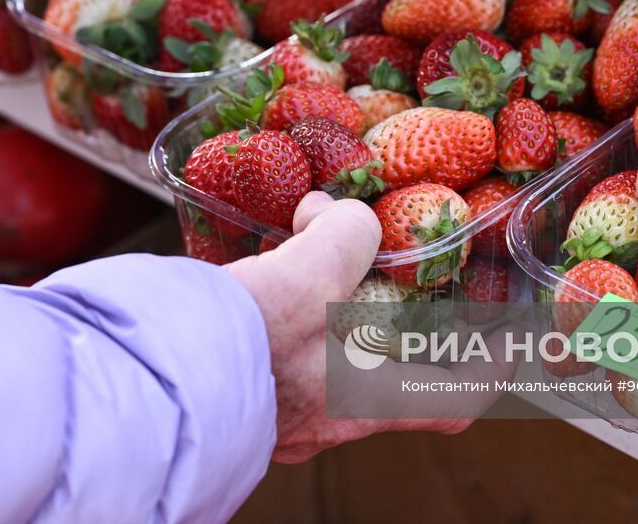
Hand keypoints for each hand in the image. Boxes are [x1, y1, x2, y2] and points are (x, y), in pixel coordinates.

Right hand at [226, 192, 512, 462]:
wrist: (129, 384)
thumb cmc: (229, 347)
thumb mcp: (304, 278)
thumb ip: (341, 238)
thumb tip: (341, 217)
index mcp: (360, 401)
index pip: (453, 400)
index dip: (488, 367)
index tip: (507, 335)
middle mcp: (324, 419)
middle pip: (388, 372)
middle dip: (394, 317)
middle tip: (395, 266)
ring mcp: (275, 411)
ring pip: (324, 356)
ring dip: (328, 306)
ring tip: (313, 247)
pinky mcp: (231, 388)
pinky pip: (273, 348)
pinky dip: (279, 308)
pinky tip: (259, 265)